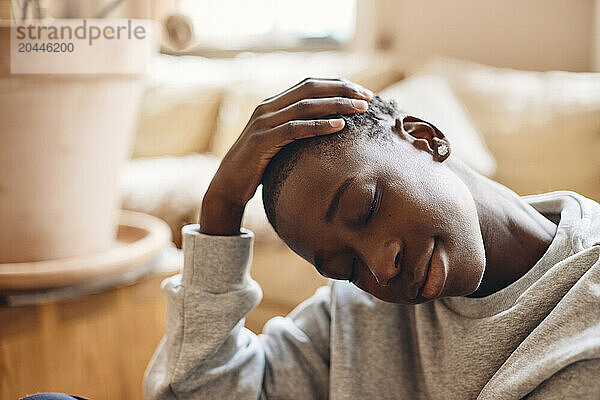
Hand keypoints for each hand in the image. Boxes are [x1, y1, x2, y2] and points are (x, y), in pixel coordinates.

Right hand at [200, 77, 372, 234]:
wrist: (228, 185)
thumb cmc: (259, 166)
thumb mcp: (280, 143)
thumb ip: (297, 130)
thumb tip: (331, 129)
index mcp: (273, 104)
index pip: (310, 84)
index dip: (337, 84)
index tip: (363, 92)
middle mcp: (267, 108)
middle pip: (310, 89)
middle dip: (342, 90)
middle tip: (368, 97)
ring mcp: (263, 123)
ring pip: (305, 106)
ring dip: (336, 105)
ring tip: (360, 109)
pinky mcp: (261, 141)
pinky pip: (295, 129)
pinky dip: (319, 126)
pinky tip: (340, 126)